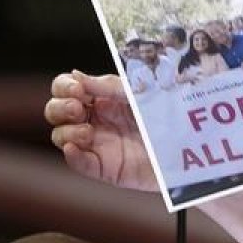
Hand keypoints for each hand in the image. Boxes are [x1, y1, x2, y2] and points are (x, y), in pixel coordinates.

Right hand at [46, 70, 157, 191]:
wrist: (187, 145)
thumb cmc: (168, 114)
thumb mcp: (138, 93)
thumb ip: (108, 86)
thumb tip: (76, 75)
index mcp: (102, 98)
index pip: (67, 88)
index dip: (64, 87)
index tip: (77, 90)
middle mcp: (96, 119)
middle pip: (56, 111)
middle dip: (59, 108)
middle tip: (78, 109)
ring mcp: (98, 143)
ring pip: (60, 137)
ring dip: (67, 131)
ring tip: (89, 131)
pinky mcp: (105, 167)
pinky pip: (78, 163)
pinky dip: (72, 155)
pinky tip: (76, 147)